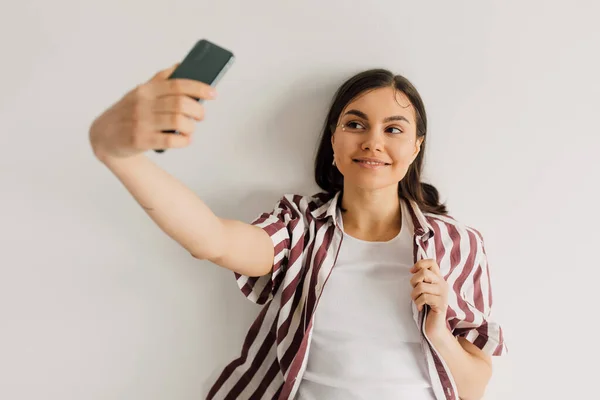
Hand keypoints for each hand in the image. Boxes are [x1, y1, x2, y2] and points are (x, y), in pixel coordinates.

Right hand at [89, 64, 216, 160]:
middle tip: (201, 115)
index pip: (177, 84)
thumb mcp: (140, 92)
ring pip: (178, 121)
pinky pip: (170, 140)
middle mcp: (143, 104)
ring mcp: (141, 122)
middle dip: (198, 110)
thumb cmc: (128, 112)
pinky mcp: (140, 140)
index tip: (213, 92)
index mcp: (146, 90)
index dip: (199, 87)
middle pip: (181, 104)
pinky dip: (183, 141)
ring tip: (190, 129)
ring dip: (191, 126)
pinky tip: (184, 140)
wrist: (103, 136)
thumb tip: (182, 65)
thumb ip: (160, 80)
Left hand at [410, 259, 449, 337]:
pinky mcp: (441, 304)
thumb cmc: (426, 307)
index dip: (419, 264)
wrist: (434, 326)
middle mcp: (442, 284)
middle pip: (424, 272)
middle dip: (413, 281)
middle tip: (415, 290)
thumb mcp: (424, 290)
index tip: (412, 272)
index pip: (431, 262)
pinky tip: (420, 308)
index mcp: (438, 279)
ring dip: (414, 295)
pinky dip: (417, 303)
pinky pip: (423, 298)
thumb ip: (422, 279)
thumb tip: (412, 270)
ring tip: (416, 301)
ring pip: (421, 286)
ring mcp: (443, 294)